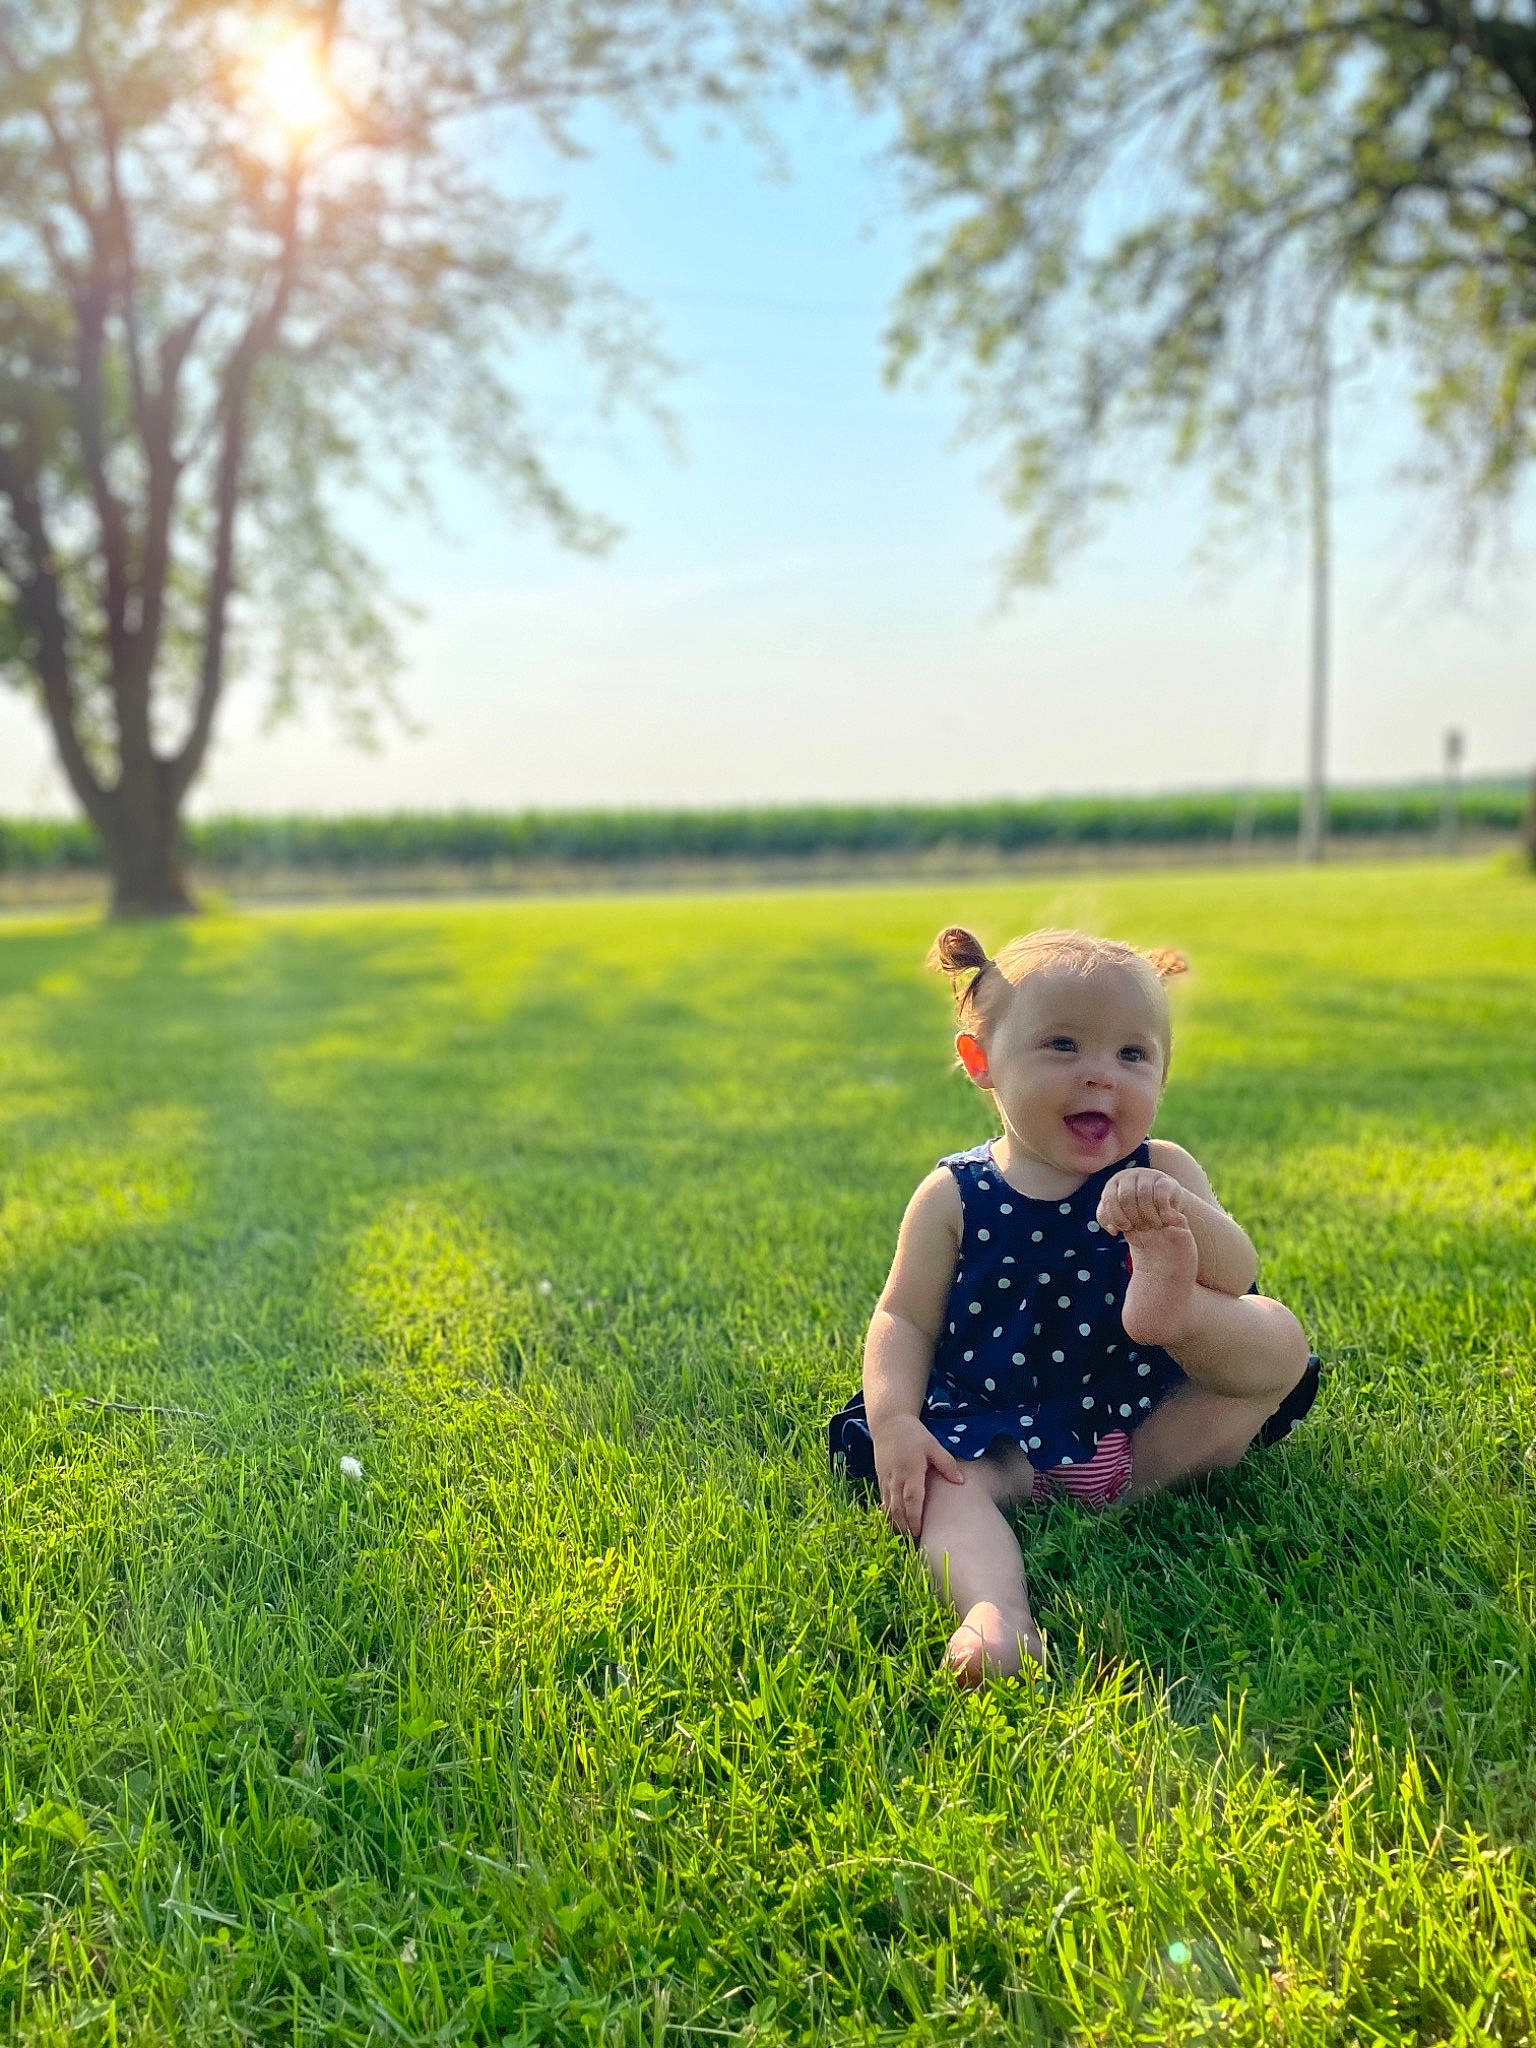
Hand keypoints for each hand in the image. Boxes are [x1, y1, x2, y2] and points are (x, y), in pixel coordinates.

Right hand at [872, 1414, 964, 1538]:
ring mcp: (885, 1480)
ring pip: (888, 1508)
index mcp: (910, 1469)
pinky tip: (896, 1527)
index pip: (912, 1498)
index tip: (919, 1533)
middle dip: (904, 1528)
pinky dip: (889, 1516)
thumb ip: (946, 1463)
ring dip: (896, 1525)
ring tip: (905, 1542)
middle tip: (913, 1547)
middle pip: (897, 1509)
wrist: (888, 1424)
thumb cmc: (913, 1435)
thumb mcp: (933, 1444)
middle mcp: (895, 1478)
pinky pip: (883, 1502)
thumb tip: (961, 1481)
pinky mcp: (880, 1481)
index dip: (914, 1518)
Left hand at [1097, 1167, 1186, 1237]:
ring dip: (1150, 1217)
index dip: (1116, 1217)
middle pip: (1126, 1198)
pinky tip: (1166, 1221)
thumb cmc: (1140, 1214)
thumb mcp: (1123, 1218)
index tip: (1126, 1228)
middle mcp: (1129, 1176)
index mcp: (1114, 1184)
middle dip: (1134, 1218)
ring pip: (1144, 1196)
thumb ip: (1113, 1223)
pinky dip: (1163, 1213)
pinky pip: (1161, 1196)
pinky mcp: (1166, 1181)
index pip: (1109, 1199)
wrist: (1168, 1208)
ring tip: (1155, 1226)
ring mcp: (1148, 1176)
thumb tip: (1112, 1230)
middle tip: (1143, 1228)